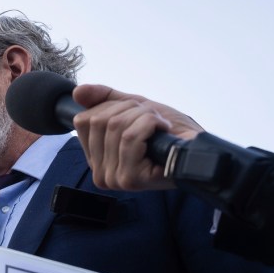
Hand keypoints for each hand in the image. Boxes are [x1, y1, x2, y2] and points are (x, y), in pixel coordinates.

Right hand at [72, 85, 202, 191]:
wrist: (196, 150)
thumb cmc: (168, 133)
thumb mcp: (132, 108)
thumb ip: (104, 99)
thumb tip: (77, 92)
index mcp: (96, 159)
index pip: (84, 120)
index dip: (113, 106)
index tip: (135, 114)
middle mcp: (100, 173)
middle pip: (101, 121)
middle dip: (132, 109)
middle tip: (152, 120)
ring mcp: (114, 179)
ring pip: (117, 126)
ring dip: (145, 116)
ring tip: (159, 126)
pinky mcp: (129, 179)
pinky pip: (130, 137)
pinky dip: (151, 124)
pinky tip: (162, 133)